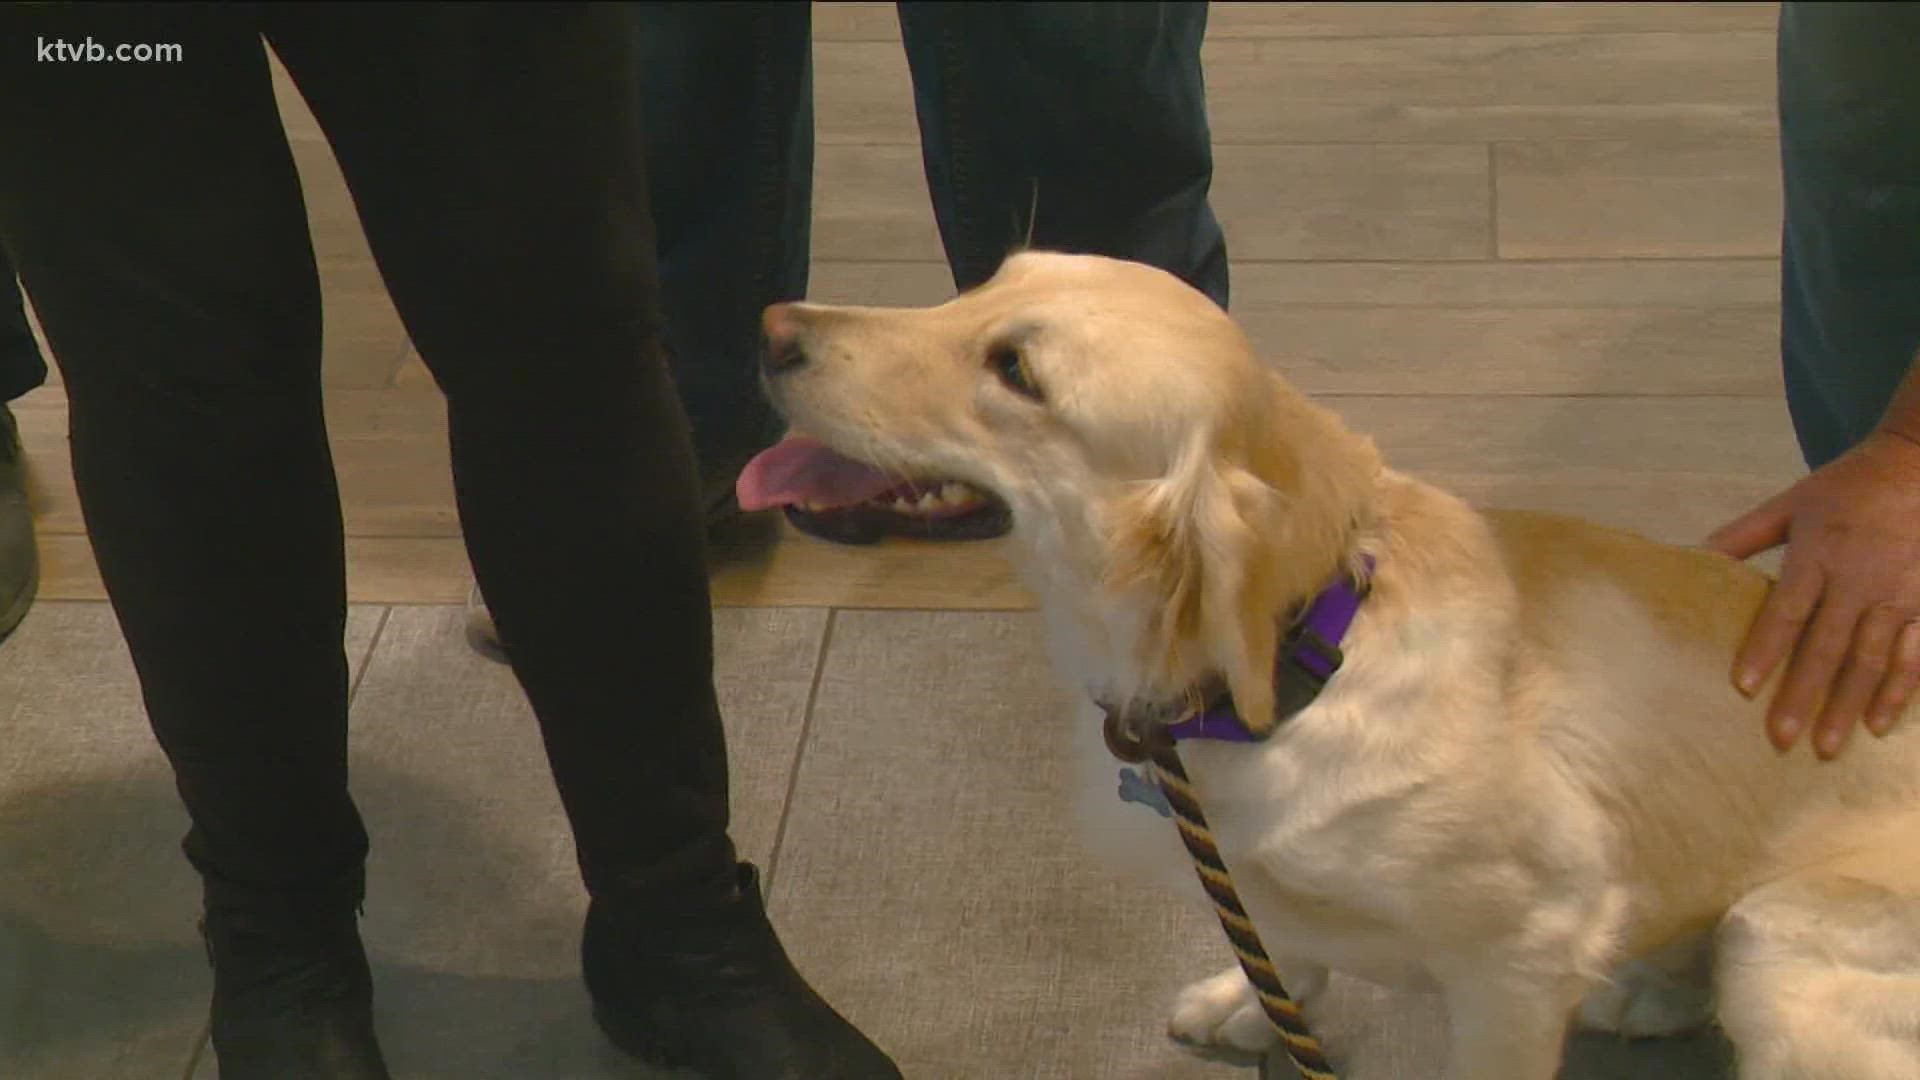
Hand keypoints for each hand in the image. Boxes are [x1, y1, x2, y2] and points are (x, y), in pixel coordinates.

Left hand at [1707, 430, 1919, 758]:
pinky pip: (1917, 652)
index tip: (1744, 688)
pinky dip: (1901, 689)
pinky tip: (1882, 723)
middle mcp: (1859, 579)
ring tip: (1829, 746)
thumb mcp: (1790, 503)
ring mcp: (1901, 593)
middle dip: (1805, 697)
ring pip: (1873, 659)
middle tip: (1782, 741)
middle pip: (1828, 647)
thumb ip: (1742, 536)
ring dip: (1851, 705)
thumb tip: (1690, 557)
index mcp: (1818, 554)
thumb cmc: (1847, 487)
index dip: (1765, 650)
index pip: (1787, 611)